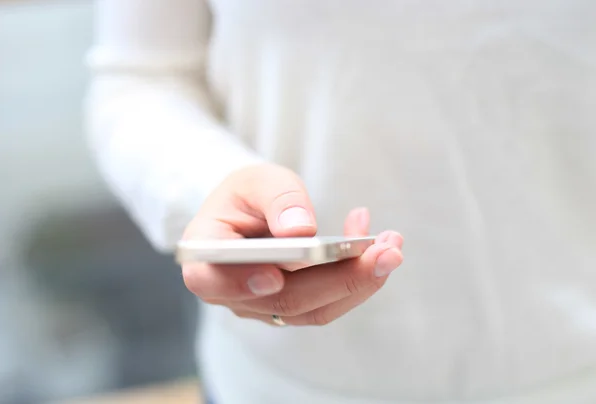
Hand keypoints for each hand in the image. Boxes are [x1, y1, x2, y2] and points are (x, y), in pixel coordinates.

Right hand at [181, 164, 403, 325]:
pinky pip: (327, 303)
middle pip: (282, 299)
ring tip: (391, 247)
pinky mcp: (292, 307)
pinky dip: (356, 279)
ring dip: (358, 281)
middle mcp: (230, 292)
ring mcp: (262, 306)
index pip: (212, 279)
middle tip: (383, 251)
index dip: (243, 283)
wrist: (251, 213)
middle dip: (339, 278)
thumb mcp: (257, 180)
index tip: (277, 274)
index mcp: (205, 256)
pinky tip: (378, 247)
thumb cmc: (247, 195)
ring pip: (314, 309)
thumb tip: (301, 231)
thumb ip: (276, 199)